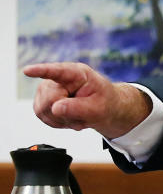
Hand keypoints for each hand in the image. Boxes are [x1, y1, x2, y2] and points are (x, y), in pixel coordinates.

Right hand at [23, 62, 151, 138]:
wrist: (104, 108)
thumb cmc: (104, 102)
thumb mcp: (99, 107)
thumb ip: (79, 108)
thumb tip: (55, 108)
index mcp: (76, 74)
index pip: (57, 71)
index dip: (40, 70)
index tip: (28, 71)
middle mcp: (58, 79)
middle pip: (49, 100)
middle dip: (64, 113)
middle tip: (81, 114)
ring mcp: (47, 90)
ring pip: (43, 110)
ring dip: (62, 119)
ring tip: (77, 115)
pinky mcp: (42, 101)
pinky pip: (43, 116)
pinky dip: (58, 122)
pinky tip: (69, 118)